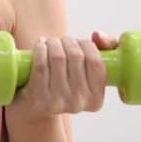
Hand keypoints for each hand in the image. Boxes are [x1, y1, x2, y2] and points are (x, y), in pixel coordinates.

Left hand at [3, 32, 117, 121]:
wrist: (34, 107)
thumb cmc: (66, 82)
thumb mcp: (89, 71)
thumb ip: (106, 47)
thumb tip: (97, 35)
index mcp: (96, 99)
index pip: (96, 62)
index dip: (87, 45)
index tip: (78, 42)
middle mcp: (79, 103)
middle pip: (76, 57)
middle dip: (68, 41)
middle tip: (61, 42)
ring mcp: (58, 102)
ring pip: (58, 58)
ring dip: (53, 43)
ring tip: (50, 43)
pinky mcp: (38, 99)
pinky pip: (41, 65)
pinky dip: (40, 49)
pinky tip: (40, 45)